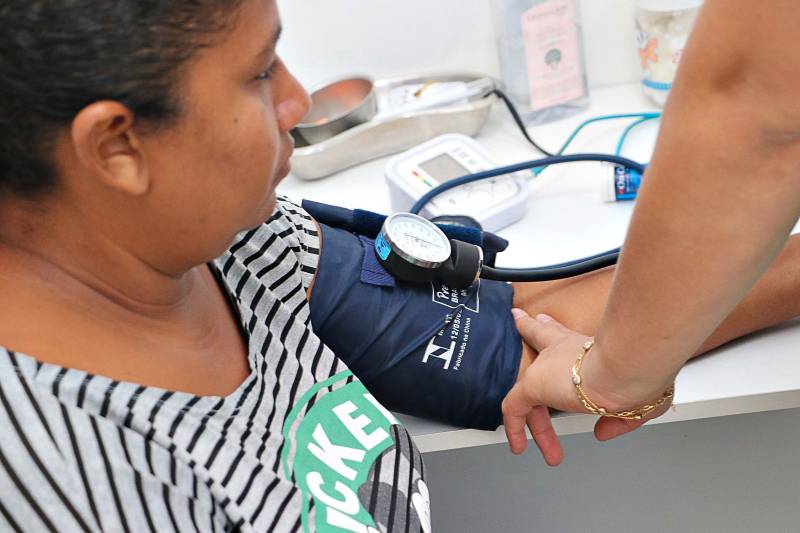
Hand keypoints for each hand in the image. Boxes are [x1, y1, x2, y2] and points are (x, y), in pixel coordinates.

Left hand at [502, 309, 673, 465]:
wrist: (627, 368)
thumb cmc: (641, 375)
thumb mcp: (638, 400)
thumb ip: (619, 418)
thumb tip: (603, 430)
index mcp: (589, 349)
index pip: (570, 335)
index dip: (557, 328)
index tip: (544, 319)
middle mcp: (565, 350)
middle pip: (544, 336)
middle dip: (533, 329)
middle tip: (524, 321)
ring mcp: (546, 366)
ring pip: (530, 384)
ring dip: (531, 412)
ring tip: (525, 436)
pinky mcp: (532, 384)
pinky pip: (514, 407)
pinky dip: (514, 428)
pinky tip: (517, 444)